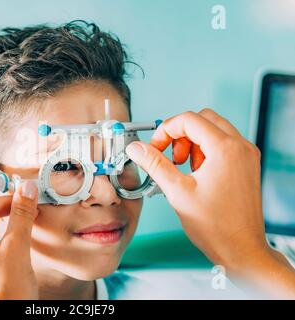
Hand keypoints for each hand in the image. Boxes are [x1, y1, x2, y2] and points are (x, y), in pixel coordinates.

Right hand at [126, 109, 294, 296]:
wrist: (241, 249)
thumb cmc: (216, 226)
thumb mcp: (177, 191)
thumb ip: (154, 164)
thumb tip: (137, 148)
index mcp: (225, 149)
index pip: (189, 120)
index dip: (166, 130)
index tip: (156, 147)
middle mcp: (240, 147)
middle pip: (203, 119)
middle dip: (180, 133)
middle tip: (169, 155)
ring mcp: (246, 155)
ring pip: (213, 130)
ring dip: (192, 141)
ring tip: (183, 166)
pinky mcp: (246, 164)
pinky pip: (223, 144)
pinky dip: (205, 150)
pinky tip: (196, 172)